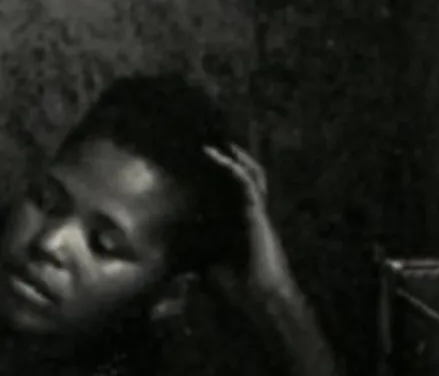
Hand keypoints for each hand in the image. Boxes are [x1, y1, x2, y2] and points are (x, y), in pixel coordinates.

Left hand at [205, 144, 300, 303]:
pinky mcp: (257, 214)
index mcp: (242, 224)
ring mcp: (257, 213)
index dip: (224, 176)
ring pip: (252, 176)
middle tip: (216, 142)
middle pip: (249, 179)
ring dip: (236, 157)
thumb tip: (175, 263)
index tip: (205, 162)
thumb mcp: (211, 267)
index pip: (234, 193)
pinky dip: (233, 167)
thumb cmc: (239, 285)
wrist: (263, 296)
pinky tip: (217, 154)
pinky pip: (247, 184)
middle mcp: (252, 215)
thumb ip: (198, 259)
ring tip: (219, 141)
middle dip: (235, 160)